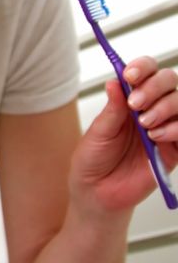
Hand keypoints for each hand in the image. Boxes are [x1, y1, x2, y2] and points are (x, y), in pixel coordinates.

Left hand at [70, 58, 177, 213]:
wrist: (97, 193)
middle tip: (136, 103)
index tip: (130, 75)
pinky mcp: (175, 149)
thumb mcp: (98, 132)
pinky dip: (175, 128)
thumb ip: (112, 109)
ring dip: (165, 107)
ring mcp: (165, 127)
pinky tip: (157, 136)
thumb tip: (115, 81)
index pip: (145, 73)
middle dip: (155, 87)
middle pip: (169, 81)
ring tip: (144, 123)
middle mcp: (150, 109)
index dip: (142, 68)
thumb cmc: (93, 161)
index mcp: (129, 101)